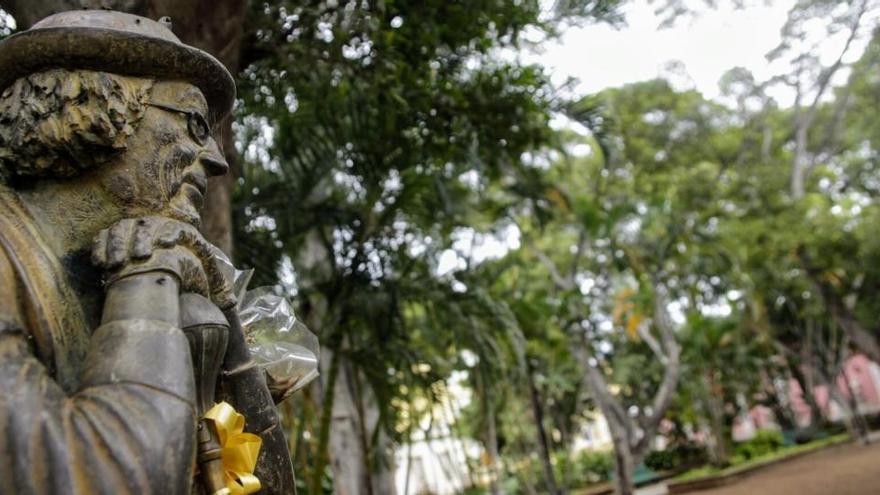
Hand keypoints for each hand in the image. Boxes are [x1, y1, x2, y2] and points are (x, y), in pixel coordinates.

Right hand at [92, 217, 235, 307]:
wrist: (166, 267)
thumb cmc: (189, 273)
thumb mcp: (205, 276)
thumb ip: (218, 286)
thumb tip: (231, 302)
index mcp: (180, 231)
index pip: (175, 226)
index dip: (170, 233)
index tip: (165, 245)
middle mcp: (156, 226)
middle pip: (146, 224)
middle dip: (142, 239)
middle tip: (139, 257)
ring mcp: (134, 229)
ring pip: (122, 228)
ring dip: (118, 244)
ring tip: (117, 265)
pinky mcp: (116, 238)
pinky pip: (103, 236)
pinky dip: (100, 246)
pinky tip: (99, 263)